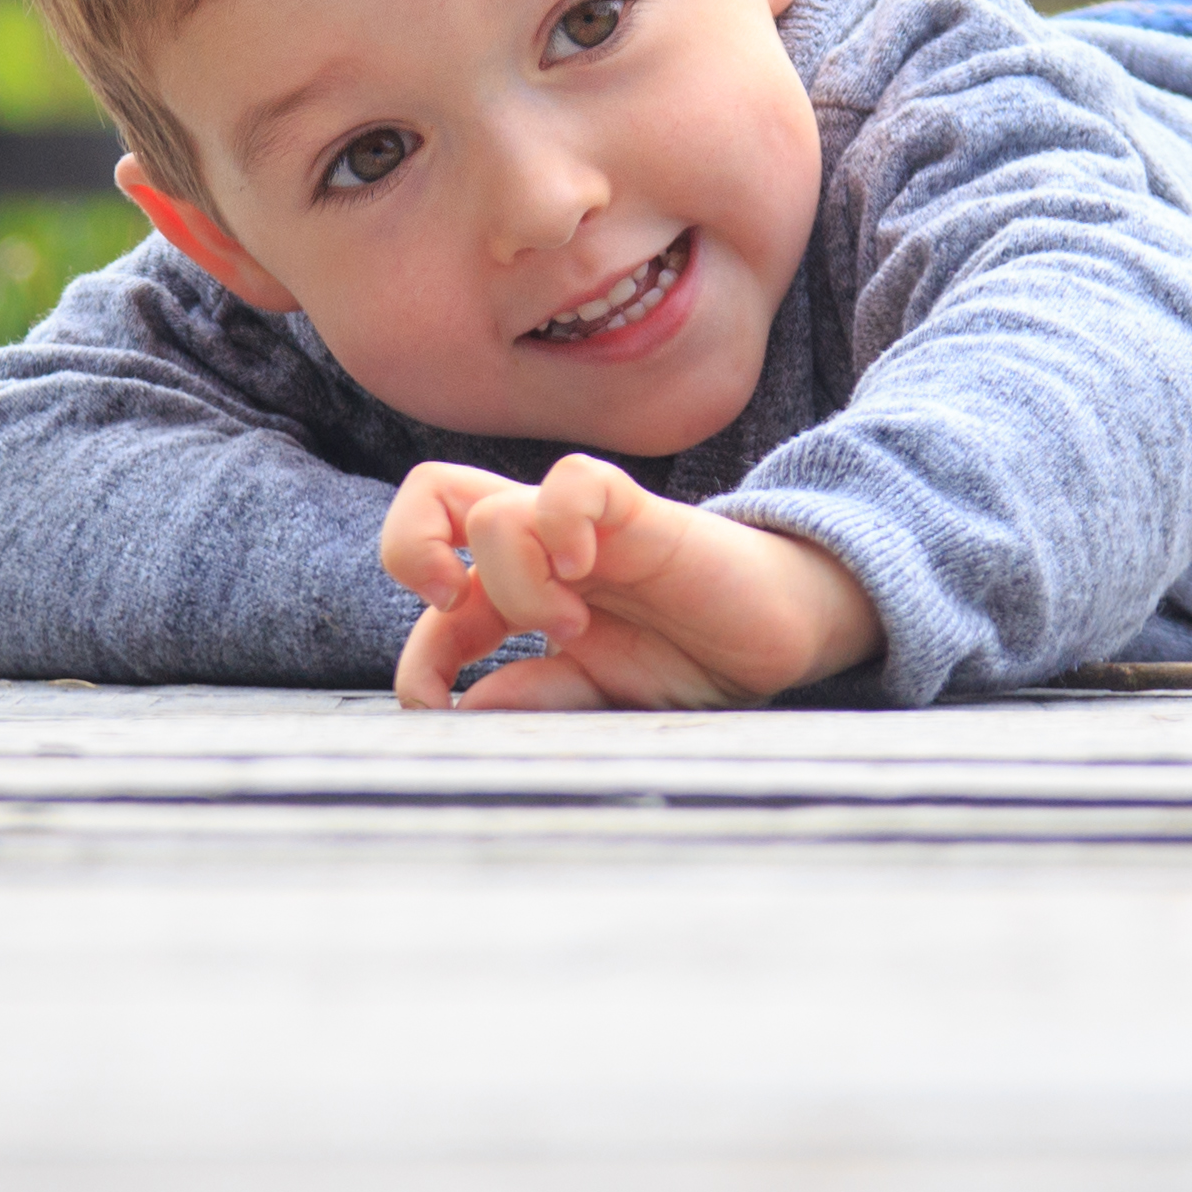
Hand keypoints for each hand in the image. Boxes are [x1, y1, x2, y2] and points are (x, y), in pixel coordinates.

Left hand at [379, 456, 881, 711]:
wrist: (782, 635)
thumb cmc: (690, 660)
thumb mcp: (599, 697)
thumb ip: (536, 698)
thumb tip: (465, 710)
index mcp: (520, 592)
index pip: (432, 588)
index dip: (417, 654)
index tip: (438, 704)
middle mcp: (541, 549)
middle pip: (431, 492)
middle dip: (409, 548)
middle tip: (453, 605)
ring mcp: (585, 527)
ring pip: (493, 509)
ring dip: (513, 579)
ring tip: (570, 623)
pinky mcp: (637, 512)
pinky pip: (573, 481)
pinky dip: (561, 522)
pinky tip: (588, 569)